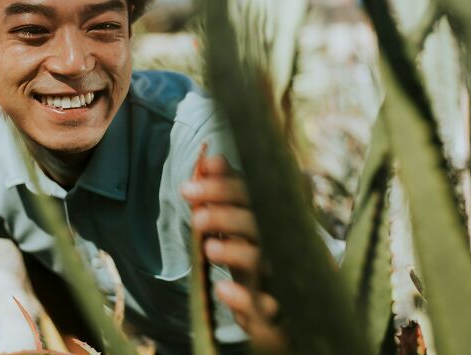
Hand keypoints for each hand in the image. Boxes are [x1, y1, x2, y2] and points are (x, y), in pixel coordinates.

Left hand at [181, 155, 285, 351]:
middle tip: (195, 216)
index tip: (189, 184)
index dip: (222, 186)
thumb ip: (227, 191)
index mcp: (270, 217)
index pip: (250, 194)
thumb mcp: (241, 221)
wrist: (281, 308)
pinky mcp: (275, 312)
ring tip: (208, 249)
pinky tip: (222, 290)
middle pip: (256, 223)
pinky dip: (244, 299)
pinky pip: (264, 306)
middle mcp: (279, 242)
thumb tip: (212, 158)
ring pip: (262, 260)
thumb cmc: (254, 254)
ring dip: (235, 251)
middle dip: (225, 215)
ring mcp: (278, 277)